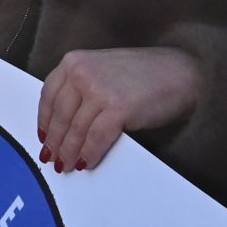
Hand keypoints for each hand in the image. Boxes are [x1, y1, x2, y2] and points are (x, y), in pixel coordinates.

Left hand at [35, 46, 200, 171]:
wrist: (184, 72)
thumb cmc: (146, 73)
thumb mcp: (102, 69)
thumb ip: (81, 86)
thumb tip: (64, 123)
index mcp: (74, 61)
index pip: (49, 96)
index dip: (45, 120)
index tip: (43, 137)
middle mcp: (82, 72)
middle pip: (60, 116)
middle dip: (55, 142)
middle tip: (52, 159)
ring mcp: (98, 89)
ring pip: (76, 130)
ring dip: (69, 152)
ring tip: (66, 166)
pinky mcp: (118, 108)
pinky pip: (96, 138)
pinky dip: (89, 154)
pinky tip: (86, 164)